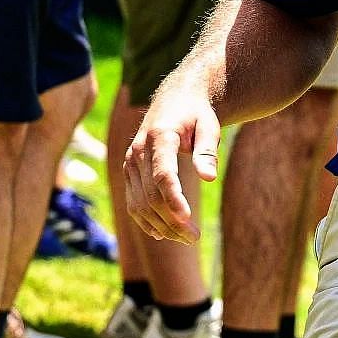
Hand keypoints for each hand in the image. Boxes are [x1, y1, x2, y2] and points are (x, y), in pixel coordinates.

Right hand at [125, 74, 222, 242]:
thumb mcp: (209, 125)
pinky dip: (145, 221)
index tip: (188, 219)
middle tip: (195, 237)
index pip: (163, 175)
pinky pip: (133, 202)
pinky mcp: (129, 172)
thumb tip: (208, 178)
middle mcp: (138, 151)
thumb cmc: (196, 113)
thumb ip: (208, 150)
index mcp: (159, 137)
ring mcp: (130, 163)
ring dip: (162, 225)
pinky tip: (162, 234)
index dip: (174, 199)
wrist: (174, 99)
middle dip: (172, 220)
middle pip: (151, 195)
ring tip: (186, 238)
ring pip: (140, 203)